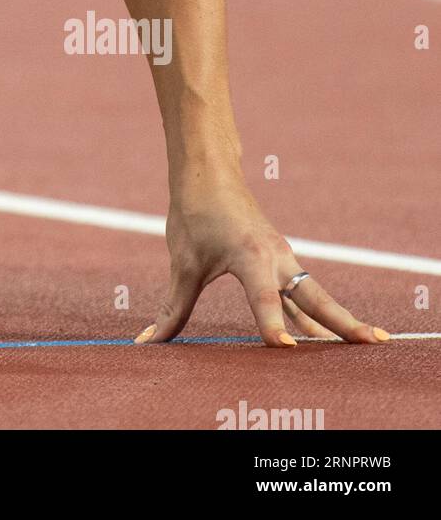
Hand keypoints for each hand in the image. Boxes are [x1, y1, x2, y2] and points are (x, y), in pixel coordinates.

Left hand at [136, 178, 389, 347]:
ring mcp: (283, 259)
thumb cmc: (194, 214)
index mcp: (249, 255)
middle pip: (314, 296)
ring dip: (340, 319)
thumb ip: (173, 310)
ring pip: (316, 295)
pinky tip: (325, 337)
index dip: (272, 324)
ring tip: (370, 342)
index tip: (285, 348)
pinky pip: (303, 294)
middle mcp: (275, 257)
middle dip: (342, 321)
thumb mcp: (182, 263)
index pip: (263, 297)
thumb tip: (148, 343)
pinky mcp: (281, 262)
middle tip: (373, 342)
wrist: (209, 173)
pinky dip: (318, 313)